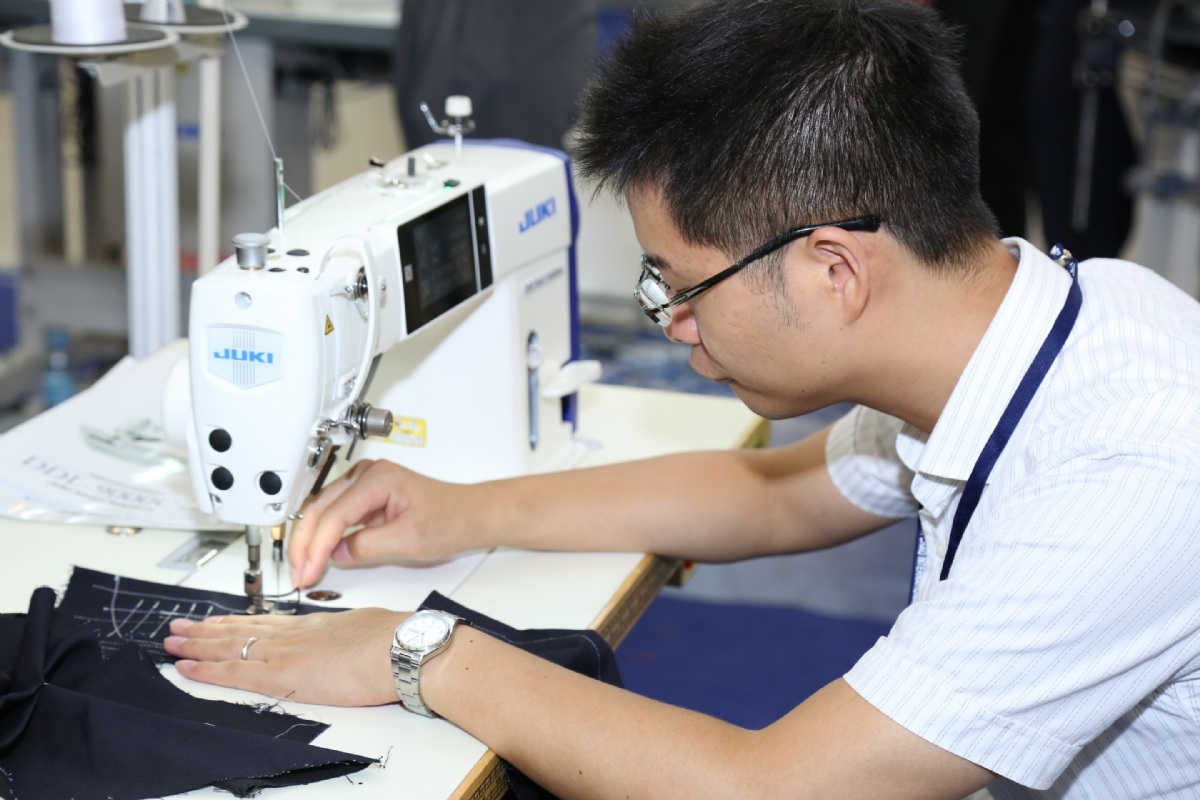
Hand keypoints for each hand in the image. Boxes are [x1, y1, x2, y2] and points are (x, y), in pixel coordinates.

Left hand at [164, 608, 405, 705]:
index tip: (217, 619)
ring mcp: (286, 652)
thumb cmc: (396, 640)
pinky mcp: (282, 674)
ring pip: (231, 645)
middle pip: (242, 629)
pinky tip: (187, 667)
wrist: (402, 648)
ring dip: (198, 644)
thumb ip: (353, 635)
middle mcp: (296, 634)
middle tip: (180, 626)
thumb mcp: (370, 627)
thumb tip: (354, 639)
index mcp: (317, 624)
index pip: (268, 621)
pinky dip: (207, 669)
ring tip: (173, 641)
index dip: (238, 621)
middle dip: (207, 629)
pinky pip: (235, 672)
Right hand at [288, 459, 486, 588]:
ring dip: (309, 540)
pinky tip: (316, 555)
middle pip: (319, 508)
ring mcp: (364, 483)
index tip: (308, 572)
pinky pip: (333, 514)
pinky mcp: (364, 496)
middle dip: (304, 544)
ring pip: (321, 510)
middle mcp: (367, 474)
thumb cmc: (450, 520)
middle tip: (297, 574)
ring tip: (302, 569)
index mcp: (378, 478)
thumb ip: (369, 546)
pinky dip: (322, 535)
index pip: (334, 515)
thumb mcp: (410, 540)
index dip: (317, 547)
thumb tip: (336, 553)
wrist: (470, 514)